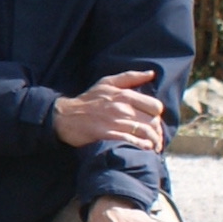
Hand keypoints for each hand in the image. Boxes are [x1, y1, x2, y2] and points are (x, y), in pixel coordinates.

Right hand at [52, 69, 168, 151]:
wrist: (65, 116)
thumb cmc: (88, 100)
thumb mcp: (107, 83)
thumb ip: (130, 77)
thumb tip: (152, 73)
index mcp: (124, 94)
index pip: (155, 106)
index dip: (157, 114)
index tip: (152, 120)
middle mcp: (122, 108)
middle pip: (153, 121)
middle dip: (156, 130)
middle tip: (154, 136)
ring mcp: (115, 122)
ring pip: (145, 132)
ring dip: (153, 141)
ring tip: (153, 145)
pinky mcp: (107, 135)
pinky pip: (131, 141)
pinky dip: (141, 146)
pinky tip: (143, 148)